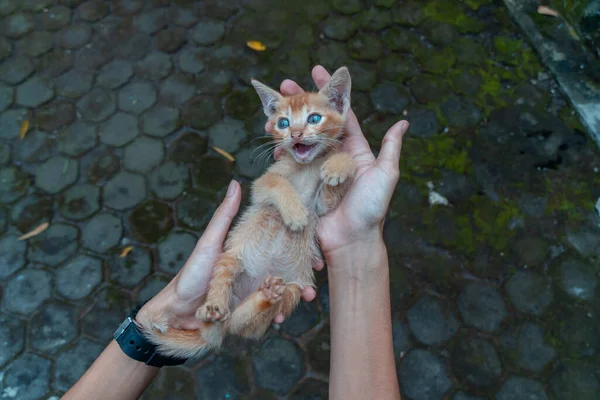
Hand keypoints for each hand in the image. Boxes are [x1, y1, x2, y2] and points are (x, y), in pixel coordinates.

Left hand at [137, 181, 318, 327]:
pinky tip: (280, 318)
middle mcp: (253, 272)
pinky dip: (277, 313)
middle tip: (313, 283)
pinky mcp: (247, 312)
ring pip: (281, 293)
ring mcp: (251, 293)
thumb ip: (225, 216)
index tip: (316, 255)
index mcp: (249, 253)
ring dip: (294, 297)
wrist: (177, 312)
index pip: (279, 249)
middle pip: (285, 273)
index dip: (300, 250)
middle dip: (302, 278)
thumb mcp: (211, 242)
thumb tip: (236, 182)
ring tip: (305, 298)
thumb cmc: (191, 274)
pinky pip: (267, 312)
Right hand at [268, 65, 407, 258]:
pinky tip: (272, 138)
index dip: (329, 92)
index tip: (317, 71)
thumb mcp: (386, 175)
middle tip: (284, 84)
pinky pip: (291, 162)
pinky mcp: (303, 183)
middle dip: (300, 101)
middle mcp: (334, 156)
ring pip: (300, 138)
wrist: (351, 241)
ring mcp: (316, 169)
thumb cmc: (371, 208)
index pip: (340, 114)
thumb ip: (390, 148)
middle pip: (315, 121)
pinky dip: (282, 148)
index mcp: (354, 150)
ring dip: (288, 121)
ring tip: (273, 107)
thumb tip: (403, 123)